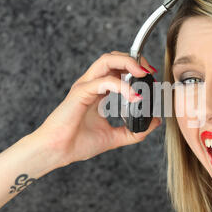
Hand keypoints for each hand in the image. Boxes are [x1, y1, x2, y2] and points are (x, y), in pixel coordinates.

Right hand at [31, 51, 160, 167]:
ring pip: (106, 61)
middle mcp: (91, 85)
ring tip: (144, 74)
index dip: (135, 68)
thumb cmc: (77, 143)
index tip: (151, 78)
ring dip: (128, 63)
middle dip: (134, 59)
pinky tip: (134, 97)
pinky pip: (104, 81)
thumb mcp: (113, 137)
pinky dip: (122, 86)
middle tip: (150, 70)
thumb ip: (134, 131)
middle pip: (113, 58)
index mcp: (97, 91)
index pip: (117, 68)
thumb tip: (155, 122)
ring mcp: (84, 87)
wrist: (56, 153)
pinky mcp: (80, 93)